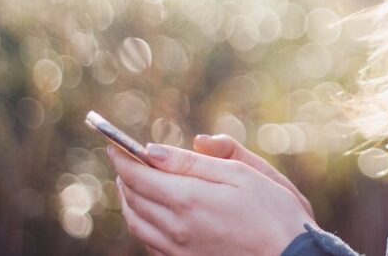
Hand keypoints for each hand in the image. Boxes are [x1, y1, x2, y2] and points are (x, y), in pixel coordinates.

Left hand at [110, 142, 314, 255]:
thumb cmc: (273, 211)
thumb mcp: (241, 174)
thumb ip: (195, 161)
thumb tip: (153, 150)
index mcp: (189, 199)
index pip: (139, 175)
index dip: (122, 157)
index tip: (114, 143)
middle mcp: (175, 227)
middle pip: (133, 198)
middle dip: (125, 175)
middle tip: (123, 158)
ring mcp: (177, 249)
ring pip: (136, 222)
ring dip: (128, 199)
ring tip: (132, 182)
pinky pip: (148, 242)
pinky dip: (141, 222)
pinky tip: (150, 213)